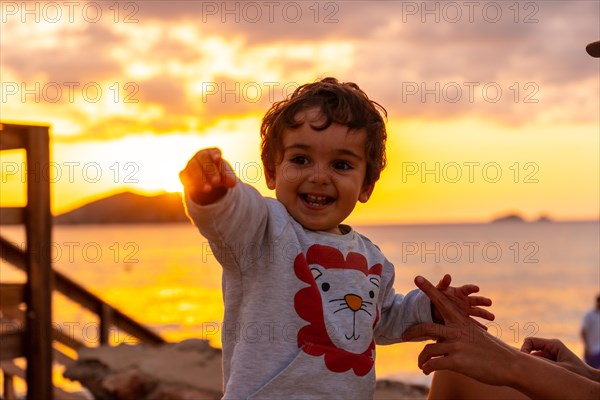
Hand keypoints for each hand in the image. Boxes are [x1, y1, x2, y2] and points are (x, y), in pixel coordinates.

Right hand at [179, 148, 236, 204]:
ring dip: (200, 179)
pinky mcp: (184, 174)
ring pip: (193, 168)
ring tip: (209, 189)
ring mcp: (190, 164)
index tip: (218, 159)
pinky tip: (198, 190)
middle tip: (217, 182)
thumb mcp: (225, 176)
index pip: (214, 151)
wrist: (207, 181)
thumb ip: (229, 178)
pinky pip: (186, 177)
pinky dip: (192, 183)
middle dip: (210, 170)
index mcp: (212, 153)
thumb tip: (233, 183)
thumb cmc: (219, 174)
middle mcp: (200, 156)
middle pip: (203, 159)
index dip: (215, 154)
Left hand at [402, 275, 516, 385]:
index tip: (417, 278)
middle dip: (412, 332)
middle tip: (404, 336)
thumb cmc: (493, 352)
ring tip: (420, 364)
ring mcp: (456, 346)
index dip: (428, 289)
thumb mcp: (475, 336)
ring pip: (428, 350)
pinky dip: (427, 368)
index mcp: (460, 321)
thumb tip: (445, 337)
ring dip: (421, 359)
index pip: (441, 302)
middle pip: (426, 328)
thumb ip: (458, 334)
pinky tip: (426, 371)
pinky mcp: (457, 362)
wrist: (510, 365)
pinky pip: (433, 364)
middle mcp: (456, 331)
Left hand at [431, 274, 494, 328]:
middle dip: (483, 301)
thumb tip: (447, 276)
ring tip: (492, 317)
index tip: (477, 288)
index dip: (472, 288)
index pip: (467, 289)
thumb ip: (443, 283)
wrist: (433, 309)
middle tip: (489, 302)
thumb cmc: (437, 297)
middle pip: (476, 300)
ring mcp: (466, 311)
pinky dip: (478, 327)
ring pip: (477, 312)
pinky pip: (472, 324)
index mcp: (460, 292)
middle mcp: (465, 301)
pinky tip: (485, 330)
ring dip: (485, 314)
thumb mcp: (439, 290)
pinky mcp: (464, 320)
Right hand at [521, 337, 598, 380]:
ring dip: (532, 365)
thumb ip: (542, 363)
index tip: (524, 363)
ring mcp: (549, 355)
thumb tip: (524, 360)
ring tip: (535, 373)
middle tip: (525, 369)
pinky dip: (536, 369)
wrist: (589, 380)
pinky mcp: (550, 362)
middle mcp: (550, 347)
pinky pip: (538, 364)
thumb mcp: (558, 368)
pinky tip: (539, 376)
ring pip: (533, 358)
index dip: (523, 350)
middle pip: (530, 350)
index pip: (530, 341)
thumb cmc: (578, 374)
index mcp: (553, 344)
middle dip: (527, 359)